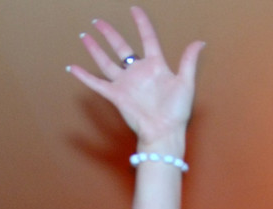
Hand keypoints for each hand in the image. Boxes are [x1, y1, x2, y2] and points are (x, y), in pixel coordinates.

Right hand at [68, 6, 203, 148]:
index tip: (134, 10)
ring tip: (85, 36)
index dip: (141, 23)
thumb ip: (188, 61)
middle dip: (109, 34)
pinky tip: (73, 68)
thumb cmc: (177, 112)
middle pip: (121, 47)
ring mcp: (125, 83)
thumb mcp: (186, 83)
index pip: (147, 38)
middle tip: (98, 21)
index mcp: (155, 65)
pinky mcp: (116, 95)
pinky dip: (84, 76)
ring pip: (106, 61)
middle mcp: (138, 72)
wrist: (164, 132)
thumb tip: (200, 42)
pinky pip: (97, 83)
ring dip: (95, 49)